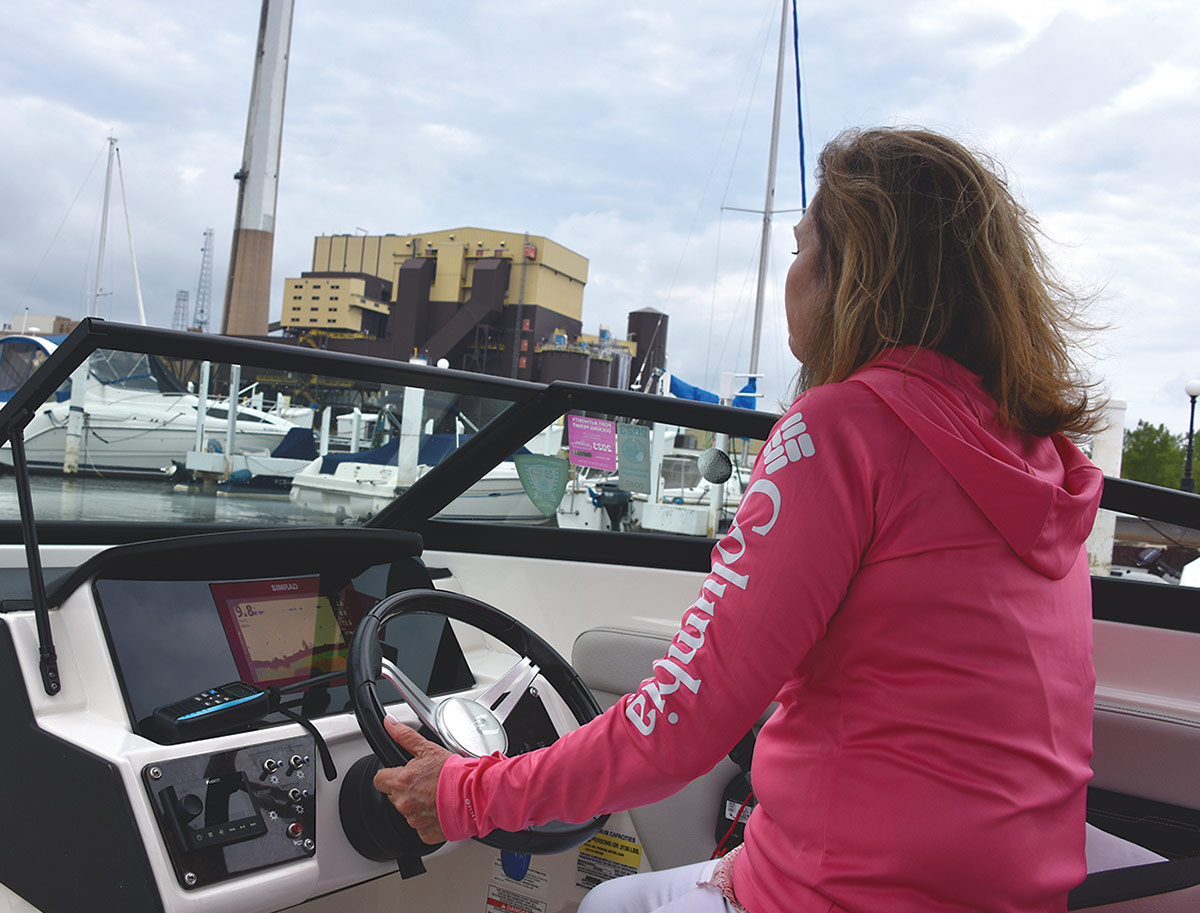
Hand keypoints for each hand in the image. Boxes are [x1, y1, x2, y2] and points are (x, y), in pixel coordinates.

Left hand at [372, 715, 453, 843]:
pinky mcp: (425, 833)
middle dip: (406, 789)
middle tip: (425, 782)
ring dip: (417, 804)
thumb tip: (390, 724)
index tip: (401, 773)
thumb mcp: (429, 749)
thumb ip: (405, 736)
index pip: (380, 779)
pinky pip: (420, 827)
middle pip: (394, 796)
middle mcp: (404, 803)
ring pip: (408, 811)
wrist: (475, 794)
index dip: (390, 774)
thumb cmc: (455, 773)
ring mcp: (414, 820)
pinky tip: (439, 809)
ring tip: (435, 794)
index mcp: (401, 781)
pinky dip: (428, 820)